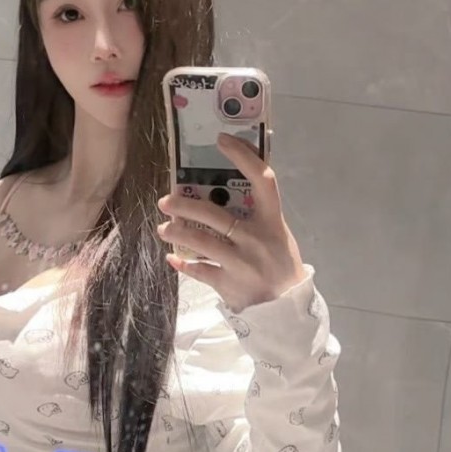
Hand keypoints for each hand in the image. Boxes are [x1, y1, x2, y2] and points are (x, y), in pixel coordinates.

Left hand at [158, 134, 307, 312]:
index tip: (222, 140)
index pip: (263, 180)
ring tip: (163, 229)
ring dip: (177, 232)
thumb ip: (258, 217)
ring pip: (201, 242)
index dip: (243, 156)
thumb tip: (226, 191)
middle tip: (166, 200)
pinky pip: (199, 270)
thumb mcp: (278, 237)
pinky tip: (173, 258)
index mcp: (272, 222)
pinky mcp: (228, 285)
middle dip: (185, 205)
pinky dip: (183, 264)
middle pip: (215, 214)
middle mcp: (256, 239)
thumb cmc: (280, 266)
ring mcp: (242, 263)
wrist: (287, 311)